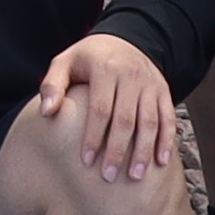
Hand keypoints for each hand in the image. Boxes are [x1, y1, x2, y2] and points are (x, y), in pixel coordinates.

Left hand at [31, 28, 180, 181]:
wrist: (124, 39)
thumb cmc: (88, 58)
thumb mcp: (65, 62)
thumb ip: (52, 85)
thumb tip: (46, 112)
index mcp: (105, 68)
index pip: (100, 108)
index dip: (93, 136)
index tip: (86, 161)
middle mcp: (131, 75)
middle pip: (126, 119)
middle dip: (117, 150)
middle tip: (108, 176)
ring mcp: (150, 83)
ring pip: (150, 121)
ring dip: (144, 150)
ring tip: (135, 176)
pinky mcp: (164, 90)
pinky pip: (168, 117)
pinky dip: (167, 140)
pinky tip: (161, 162)